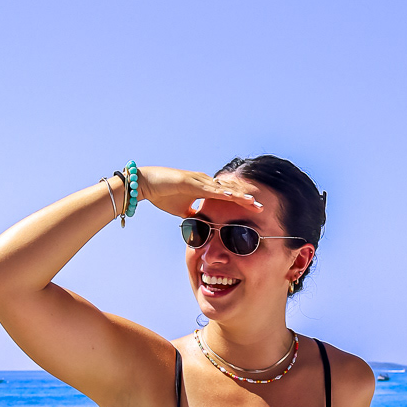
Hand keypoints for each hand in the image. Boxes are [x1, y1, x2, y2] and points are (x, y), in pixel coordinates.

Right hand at [136, 166, 263, 218]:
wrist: (145, 184)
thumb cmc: (162, 194)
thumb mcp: (182, 210)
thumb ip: (193, 215)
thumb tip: (201, 226)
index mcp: (204, 187)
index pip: (227, 195)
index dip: (241, 201)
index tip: (254, 209)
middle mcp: (205, 181)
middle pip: (230, 190)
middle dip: (245, 198)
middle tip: (261, 206)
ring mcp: (200, 180)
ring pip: (224, 188)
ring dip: (239, 195)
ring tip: (253, 202)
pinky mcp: (192, 182)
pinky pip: (211, 189)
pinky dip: (223, 193)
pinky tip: (234, 197)